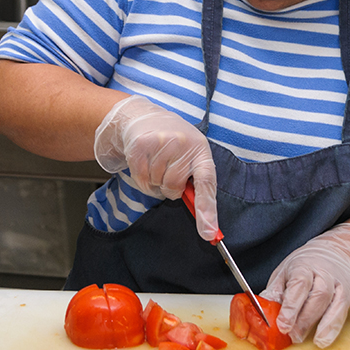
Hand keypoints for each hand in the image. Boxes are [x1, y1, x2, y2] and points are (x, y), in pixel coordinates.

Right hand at [93, 95, 217, 239]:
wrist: (146, 118)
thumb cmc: (174, 143)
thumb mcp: (192, 156)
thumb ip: (197, 184)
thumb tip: (206, 224)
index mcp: (201, 151)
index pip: (207, 184)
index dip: (207, 210)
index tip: (209, 232)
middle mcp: (184, 144)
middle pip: (174, 188)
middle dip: (169, 187)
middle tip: (168, 170)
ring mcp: (162, 142)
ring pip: (156, 184)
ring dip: (154, 181)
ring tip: (156, 163)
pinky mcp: (141, 144)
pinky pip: (141, 178)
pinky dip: (141, 178)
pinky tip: (145, 162)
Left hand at [262, 223, 349, 347]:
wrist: (331, 250)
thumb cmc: (303, 266)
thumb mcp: (284, 272)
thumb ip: (275, 291)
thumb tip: (262, 309)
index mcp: (304, 267)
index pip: (299, 285)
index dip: (291, 305)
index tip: (283, 324)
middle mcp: (326, 273)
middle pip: (319, 295)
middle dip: (307, 318)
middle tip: (296, 336)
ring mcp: (343, 282)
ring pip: (340, 302)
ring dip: (331, 323)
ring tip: (321, 342)